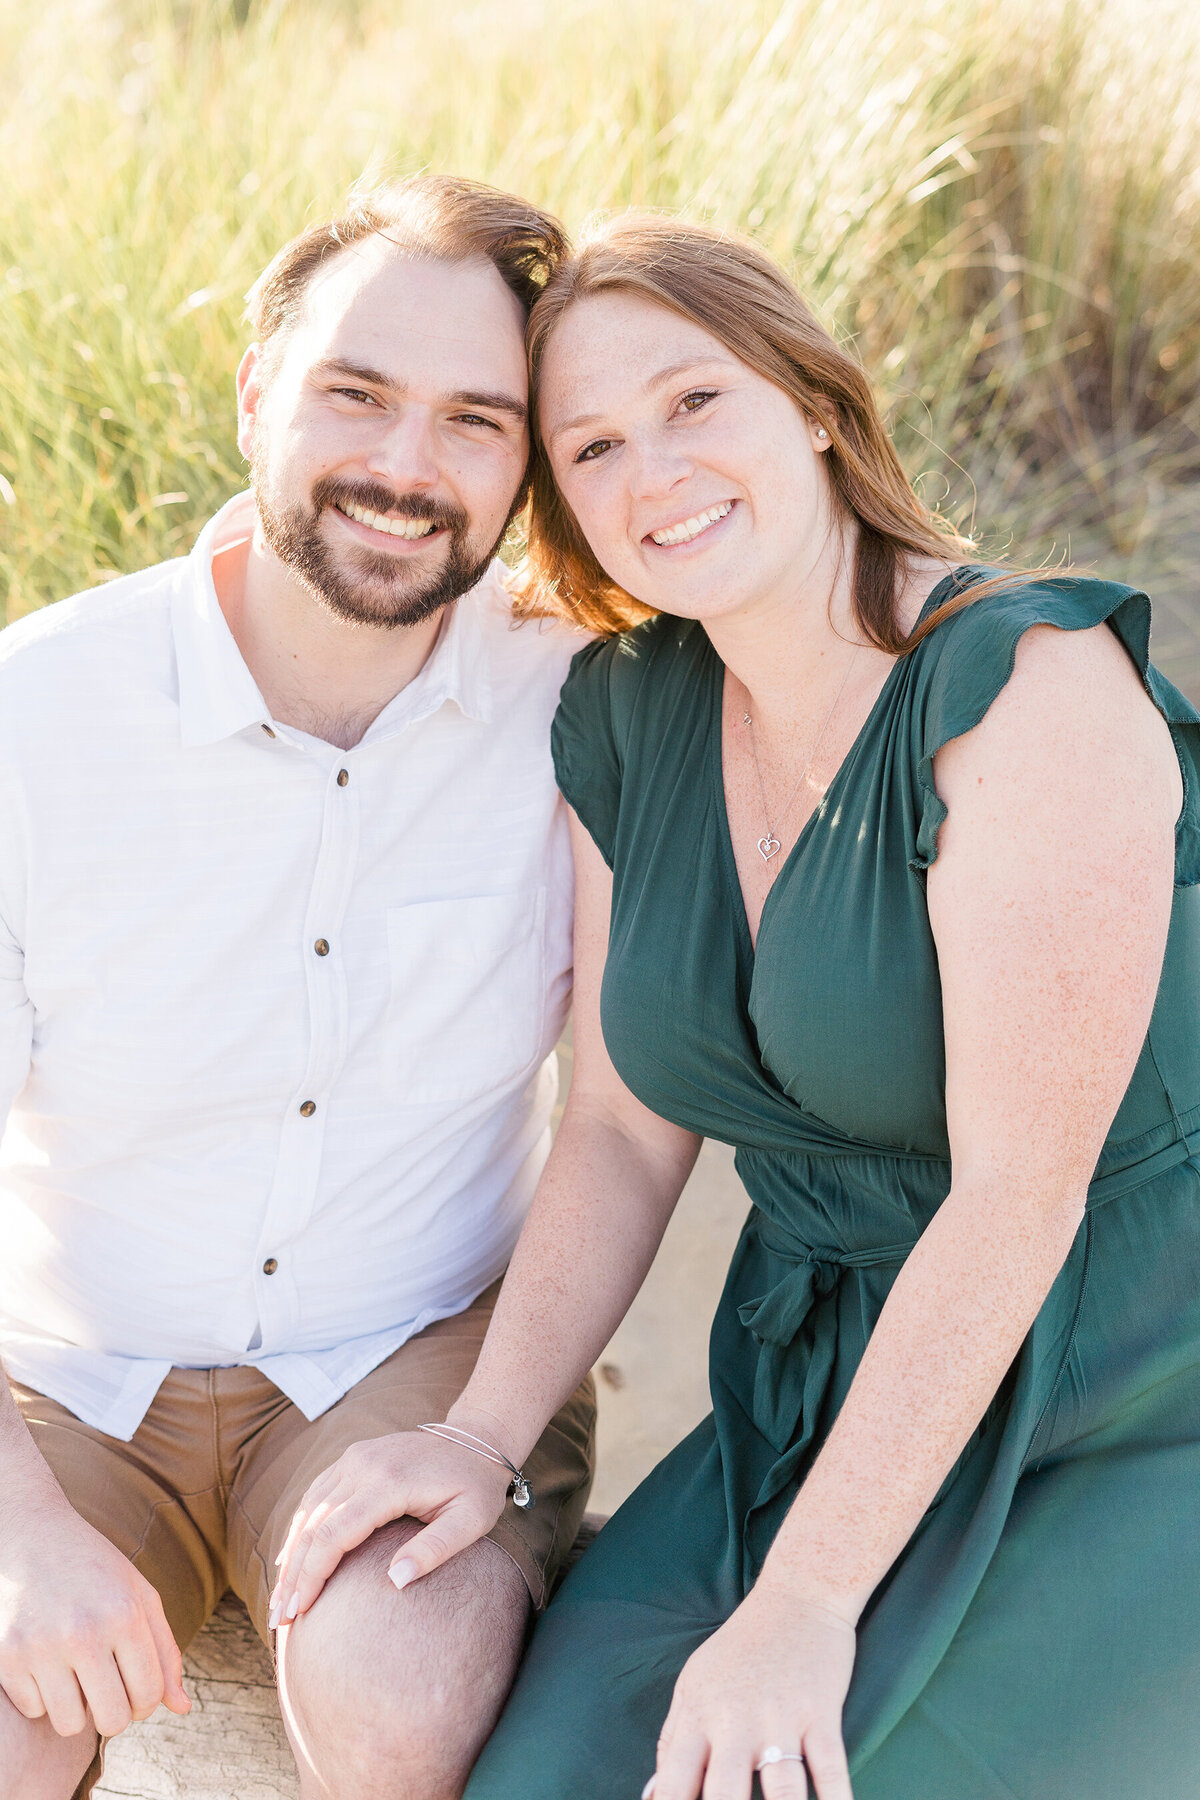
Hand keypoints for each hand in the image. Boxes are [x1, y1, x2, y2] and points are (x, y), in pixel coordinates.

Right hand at [0, 1495, 188, 1739]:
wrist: (30, 1533)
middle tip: (106, 1689)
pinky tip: (45, 1662)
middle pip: (112, 1720)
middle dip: (114, 1714)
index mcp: (125, 1614)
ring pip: (69, 1725)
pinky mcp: (6, 1656)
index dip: (145, 1703)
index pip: (148, 1695)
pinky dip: (42, 1694)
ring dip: (76, 1708)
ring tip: (75, 1674)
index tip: (134, 1689)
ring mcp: (40, 1646)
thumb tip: (182, 1708)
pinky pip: (34, 1710)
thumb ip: (164, 1651)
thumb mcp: (139, 1594)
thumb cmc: (94, 1568)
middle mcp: (83, 1632)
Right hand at [269, 1426, 512, 1626]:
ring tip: (281, 1598)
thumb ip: (435, 1549)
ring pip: (309, 1509)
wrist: (476, 1438)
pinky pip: (317, 1494)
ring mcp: (355, 1457)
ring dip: (291, 1555)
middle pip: (314, 1525)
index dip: (312, 1576)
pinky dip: (300, 1528)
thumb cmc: (475, 1486)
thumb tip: (394, 1581)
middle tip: (280, 1620)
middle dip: (293, 1575)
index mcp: (389, 1482)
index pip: (335, 1534)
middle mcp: (364, 1464)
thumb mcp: (471, 1521)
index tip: (300, 1613)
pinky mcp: (353, 1457)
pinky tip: (290, 1557)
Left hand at [646, 1585, 856, 1799]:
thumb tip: (655, 1796)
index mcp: (698, 1714)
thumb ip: (675, 1741)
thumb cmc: (740, 1648)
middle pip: (725, 1795)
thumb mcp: (694, 1684)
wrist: (798, 1594)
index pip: (676, 1783)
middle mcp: (735, 1719)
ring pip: (781, 1790)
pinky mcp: (821, 1711)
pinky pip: (830, 1768)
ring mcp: (781, 1716)